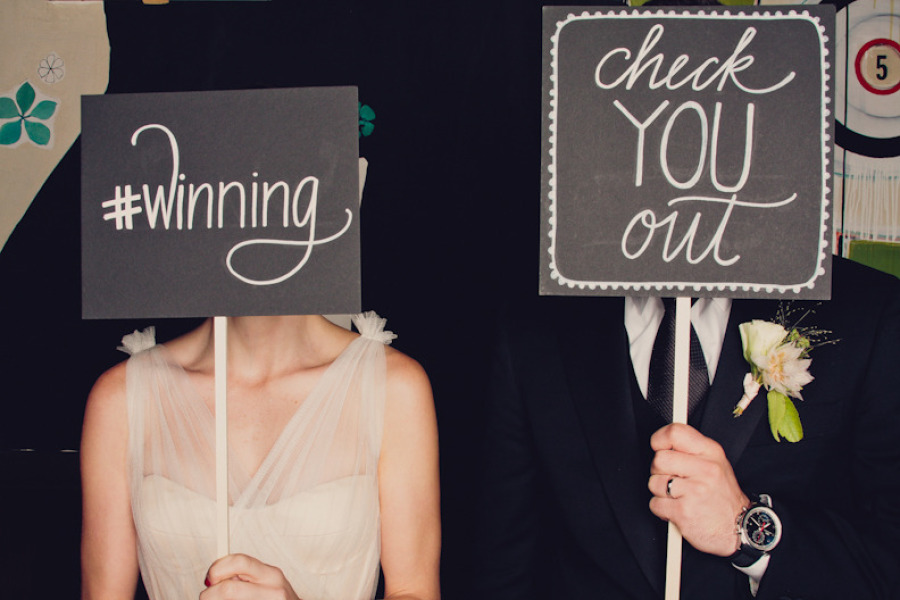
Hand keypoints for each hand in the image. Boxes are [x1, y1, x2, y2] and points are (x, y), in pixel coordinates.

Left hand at [200, 553, 300, 599]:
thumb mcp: (267, 582)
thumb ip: (245, 575)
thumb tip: (215, 575)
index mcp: (271, 574)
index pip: (239, 562)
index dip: (217, 569)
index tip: (209, 578)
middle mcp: (272, 590)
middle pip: (228, 589)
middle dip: (209, 595)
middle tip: (207, 597)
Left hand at [648, 423, 748, 556]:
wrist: (738, 528)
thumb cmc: (723, 496)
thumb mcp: (717, 464)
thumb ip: (692, 450)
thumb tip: (664, 442)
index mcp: (711, 452)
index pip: (675, 433)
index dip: (659, 439)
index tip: (658, 447)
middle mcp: (705, 469)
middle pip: (659, 459)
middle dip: (659, 471)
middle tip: (673, 480)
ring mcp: (694, 490)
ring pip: (654, 482)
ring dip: (660, 492)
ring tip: (679, 497)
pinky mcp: (684, 511)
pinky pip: (655, 504)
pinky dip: (661, 509)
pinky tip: (677, 509)